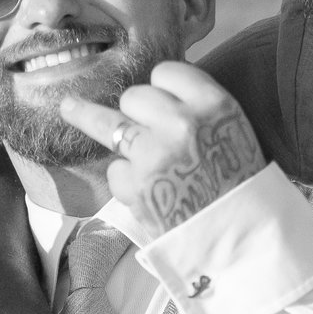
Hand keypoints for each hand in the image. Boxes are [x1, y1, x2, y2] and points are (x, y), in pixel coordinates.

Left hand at [59, 61, 266, 232]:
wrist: (244, 240)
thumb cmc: (239, 188)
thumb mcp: (233, 134)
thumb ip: (198, 111)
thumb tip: (154, 95)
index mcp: (215, 106)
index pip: (167, 72)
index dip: (160, 87)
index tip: (161, 99)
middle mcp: (183, 123)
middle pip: (134, 95)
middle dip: (135, 111)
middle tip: (145, 132)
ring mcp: (155, 154)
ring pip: (111, 124)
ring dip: (94, 121)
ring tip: (68, 107)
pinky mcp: (136, 186)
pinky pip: (115, 170)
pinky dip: (125, 181)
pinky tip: (146, 192)